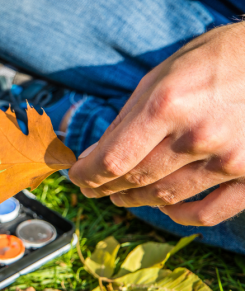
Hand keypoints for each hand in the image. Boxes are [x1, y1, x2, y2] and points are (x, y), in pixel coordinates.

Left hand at [69, 22, 244, 226]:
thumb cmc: (210, 61)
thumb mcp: (158, 79)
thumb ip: (124, 121)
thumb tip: (93, 155)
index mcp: (166, 106)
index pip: (112, 160)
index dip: (87, 175)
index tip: (76, 177)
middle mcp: (196, 137)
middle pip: (136, 180)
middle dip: (106, 187)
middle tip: (94, 187)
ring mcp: (227, 159)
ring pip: (165, 197)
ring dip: (136, 200)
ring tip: (121, 195)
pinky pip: (210, 212)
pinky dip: (182, 216)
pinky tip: (167, 209)